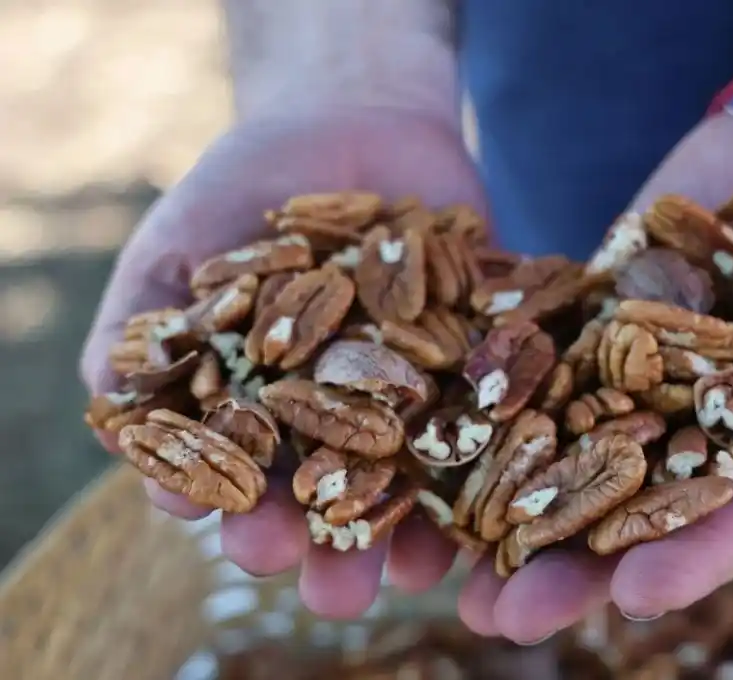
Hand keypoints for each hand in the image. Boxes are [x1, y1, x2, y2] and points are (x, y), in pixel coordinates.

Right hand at [80, 105, 486, 616]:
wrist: (347, 111)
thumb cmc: (243, 189)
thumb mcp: (178, 250)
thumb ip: (142, 332)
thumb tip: (114, 425)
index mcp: (267, 411)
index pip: (253, 484)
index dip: (247, 518)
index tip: (246, 542)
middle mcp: (345, 413)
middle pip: (341, 497)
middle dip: (336, 548)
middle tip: (335, 596)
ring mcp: (418, 386)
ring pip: (419, 474)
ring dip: (418, 531)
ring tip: (417, 574)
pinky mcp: (483, 350)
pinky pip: (494, 406)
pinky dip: (496, 449)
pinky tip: (494, 493)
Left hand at [456, 116, 732, 640]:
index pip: (728, 524)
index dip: (685, 563)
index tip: (632, 595)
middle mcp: (693, 429)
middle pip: (628, 509)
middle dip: (568, 564)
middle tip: (502, 617)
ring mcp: (636, 375)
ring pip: (567, 449)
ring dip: (511, 504)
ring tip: (452, 560)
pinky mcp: (592, 321)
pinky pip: (539, 360)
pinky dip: (493, 398)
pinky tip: (442, 436)